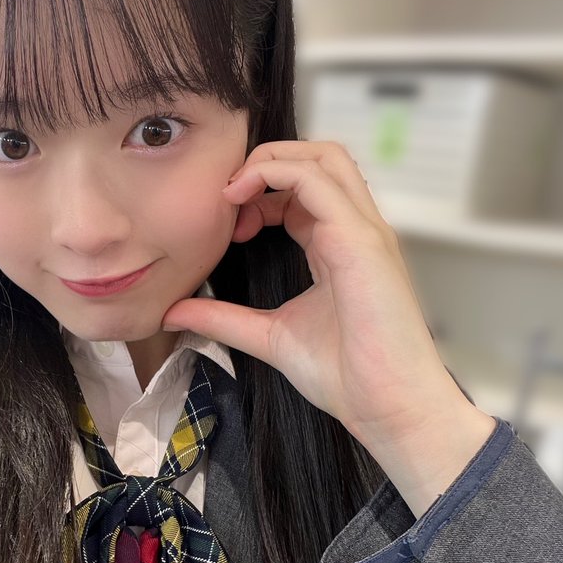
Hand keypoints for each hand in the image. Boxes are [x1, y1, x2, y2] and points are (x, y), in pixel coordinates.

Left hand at [161, 140, 472, 449]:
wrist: (389, 407)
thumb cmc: (348, 377)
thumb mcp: (270, 337)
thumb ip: (225, 319)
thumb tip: (174, 312)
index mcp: (340, 246)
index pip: (304, 188)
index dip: (261, 192)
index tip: (230, 227)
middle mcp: (357, 229)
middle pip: (319, 156)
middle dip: (267, 162)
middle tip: (228, 199)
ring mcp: (364, 230)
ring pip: (323, 155)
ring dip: (271, 160)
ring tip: (234, 191)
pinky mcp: (361, 240)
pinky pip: (318, 181)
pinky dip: (277, 173)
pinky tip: (243, 198)